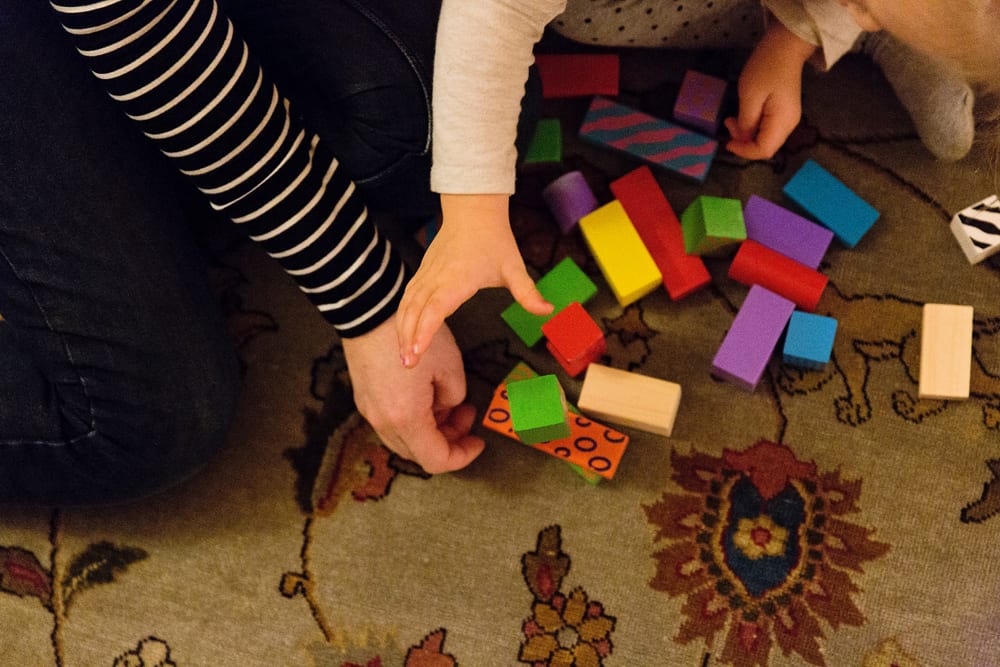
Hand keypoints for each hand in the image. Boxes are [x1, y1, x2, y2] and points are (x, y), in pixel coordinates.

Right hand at [342, 314, 483, 473]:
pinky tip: (426, 395)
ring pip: (405, 439)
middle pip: (419, 453)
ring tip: (448, 402)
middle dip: (448, 440)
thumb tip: (449, 406)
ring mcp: (370, 411)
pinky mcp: (365, 399)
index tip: (478, 442)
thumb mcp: (450, 366)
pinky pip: (392, 422)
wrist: (371, 309)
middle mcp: (384, 421)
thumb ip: (455, 396)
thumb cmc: (412, 333)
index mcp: (407, 418)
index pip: (436, 459)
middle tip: (466, 415)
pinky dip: (413, 420)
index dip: (462, 456)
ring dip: (431, 430)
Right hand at [396, 193, 551, 368]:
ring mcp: (426, 275)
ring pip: (407, 305)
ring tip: (403, 357)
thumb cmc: (493, 240)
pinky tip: (403, 333)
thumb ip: (528, 293)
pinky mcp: (422, 273)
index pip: (437, 307)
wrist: (473, 211)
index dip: (425, 329)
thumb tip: (547, 311)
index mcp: (458, 279)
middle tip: (408, 365)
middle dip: (409, 338)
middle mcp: (437, 278)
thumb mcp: (514, 267)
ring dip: (402, 330)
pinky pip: (407, 297)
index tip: (418, 350)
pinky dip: (402, 317)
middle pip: (415, 311)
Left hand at [724, 22, 816, 159]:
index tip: (727, 142)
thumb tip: (742, 139)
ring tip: (732, 118)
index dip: (744, 151)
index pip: (764, 150)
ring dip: (747, 134)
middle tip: (728, 123)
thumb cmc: (766, 68)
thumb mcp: (749, 96)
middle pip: (766, 147)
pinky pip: (768, 128)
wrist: (785, 46)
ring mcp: (788, 118)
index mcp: (782, 121)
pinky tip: (743, 115)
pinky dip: (753, 127)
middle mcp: (789, 124)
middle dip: (744, 142)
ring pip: (766, 138)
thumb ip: (746, 122)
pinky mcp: (784, 111)